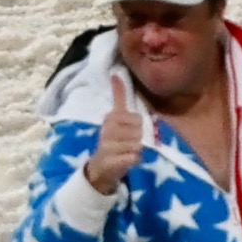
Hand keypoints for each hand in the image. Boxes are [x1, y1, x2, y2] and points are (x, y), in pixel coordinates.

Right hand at [83, 73, 149, 193]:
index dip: (137, 125)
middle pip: (140, 130)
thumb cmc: (113, 141)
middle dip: (139, 138)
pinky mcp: (112, 160)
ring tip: (126, 151)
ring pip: (138, 144)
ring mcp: (109, 145)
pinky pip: (136, 157)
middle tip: (128, 143)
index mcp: (111, 118)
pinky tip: (126, 160)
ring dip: (137, 150)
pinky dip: (135, 160)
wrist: (101, 166)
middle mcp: (108, 130)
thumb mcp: (115, 118)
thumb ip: (119, 97)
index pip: (134, 118)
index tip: (127, 129)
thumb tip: (115, 74)